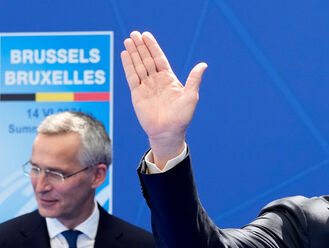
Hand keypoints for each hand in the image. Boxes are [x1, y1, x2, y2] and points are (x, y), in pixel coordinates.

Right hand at [120, 30, 206, 166]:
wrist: (169, 132)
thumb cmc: (182, 117)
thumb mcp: (191, 96)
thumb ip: (194, 79)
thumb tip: (203, 65)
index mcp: (169, 79)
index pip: (159, 58)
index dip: (153, 47)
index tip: (146, 35)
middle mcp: (157, 81)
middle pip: (147, 59)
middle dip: (141, 47)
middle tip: (135, 33)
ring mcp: (146, 86)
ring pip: (138, 66)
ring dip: (133, 53)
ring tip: (128, 39)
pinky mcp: (137, 94)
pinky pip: (132, 76)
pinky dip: (128, 65)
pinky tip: (125, 54)